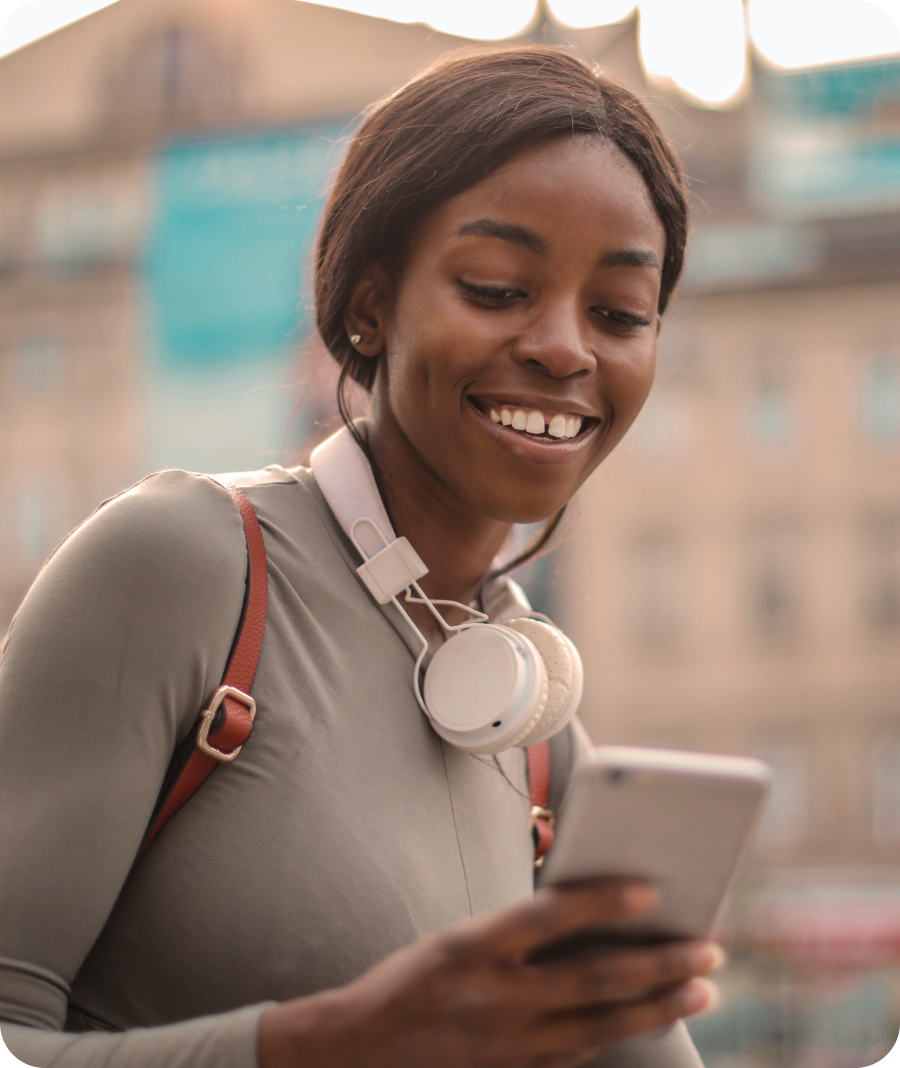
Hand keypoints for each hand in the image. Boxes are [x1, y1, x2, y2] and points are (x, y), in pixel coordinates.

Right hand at [258, 879, 719, 1067]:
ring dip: (656, 1005)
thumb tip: (587, 911)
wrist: (361, 1052)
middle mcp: (493, 997)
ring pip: (600, 1025)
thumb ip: (516, 931)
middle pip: (592, 978)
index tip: (651, 887)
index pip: (548, 917)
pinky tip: (651, 1019)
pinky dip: (620, 1033)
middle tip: (708, 948)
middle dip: (657, 963)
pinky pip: (579, 1052)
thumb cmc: (410, 981)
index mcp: (471, 947)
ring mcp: (507, 1043)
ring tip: (701, 988)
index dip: (602, 900)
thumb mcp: (454, 940)